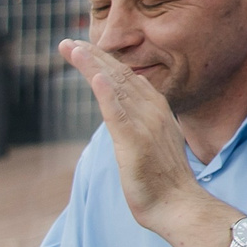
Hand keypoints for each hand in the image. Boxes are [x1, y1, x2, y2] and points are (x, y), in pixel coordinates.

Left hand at [59, 42, 222, 246]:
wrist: (177, 204)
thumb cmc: (162, 178)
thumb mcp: (150, 142)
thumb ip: (138, 122)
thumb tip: (123, 114)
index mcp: (155, 108)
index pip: (126, 77)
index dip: (103, 60)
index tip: (82, 48)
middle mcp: (152, 110)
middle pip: (119, 76)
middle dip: (93, 57)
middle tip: (68, 42)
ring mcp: (144, 124)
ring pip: (116, 88)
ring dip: (94, 66)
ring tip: (75, 49)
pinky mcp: (135, 143)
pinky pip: (118, 114)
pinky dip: (106, 93)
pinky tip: (95, 77)